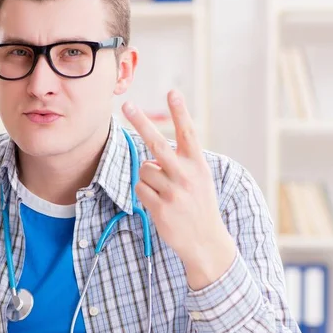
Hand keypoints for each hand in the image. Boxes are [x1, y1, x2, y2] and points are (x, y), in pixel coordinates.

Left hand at [122, 90, 235, 287]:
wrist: (205, 241)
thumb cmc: (199, 206)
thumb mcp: (199, 180)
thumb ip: (180, 164)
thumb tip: (151, 156)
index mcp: (198, 165)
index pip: (188, 133)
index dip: (180, 112)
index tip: (172, 92)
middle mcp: (186, 175)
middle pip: (158, 144)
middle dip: (141, 122)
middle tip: (127, 105)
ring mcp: (173, 192)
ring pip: (144, 170)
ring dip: (147, 178)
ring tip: (163, 191)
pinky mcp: (160, 208)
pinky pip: (139, 189)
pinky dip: (144, 193)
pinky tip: (158, 203)